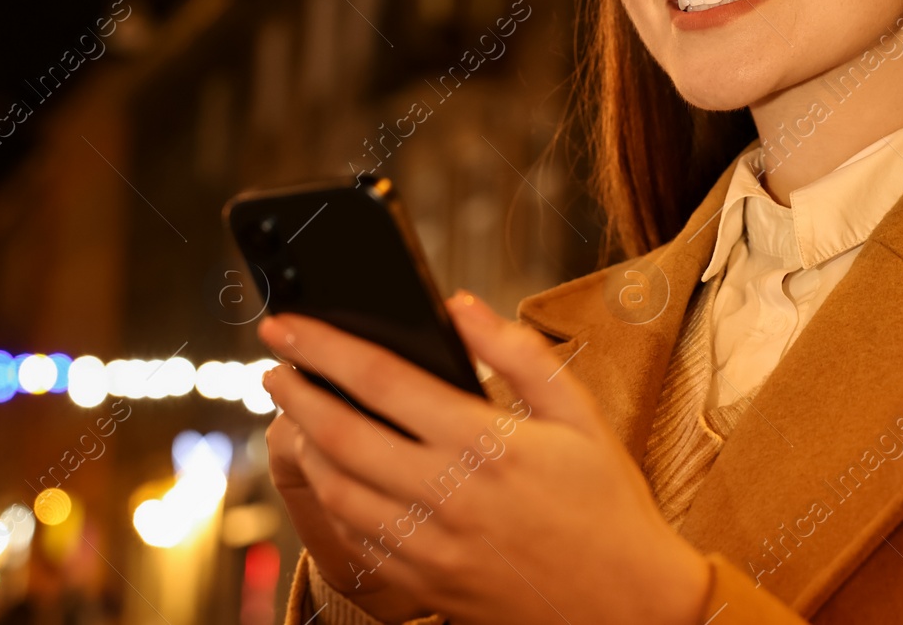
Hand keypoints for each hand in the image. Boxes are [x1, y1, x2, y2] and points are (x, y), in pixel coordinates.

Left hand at [257, 291, 710, 624]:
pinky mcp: (425, 585)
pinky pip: (354, 538)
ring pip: (336, 490)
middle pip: (340, 434)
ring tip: (294, 414)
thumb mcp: (579, 415)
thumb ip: (517, 353)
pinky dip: (329, 500)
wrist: (630, 607)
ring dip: (303, 446)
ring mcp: (431, 547)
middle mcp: (448, 496)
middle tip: (272, 364)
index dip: (323, 346)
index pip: (381, 379)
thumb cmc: (606, 503)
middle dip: (294, 392)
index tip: (288, 324)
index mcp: (485, 444)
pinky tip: (331, 475)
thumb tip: (458, 307)